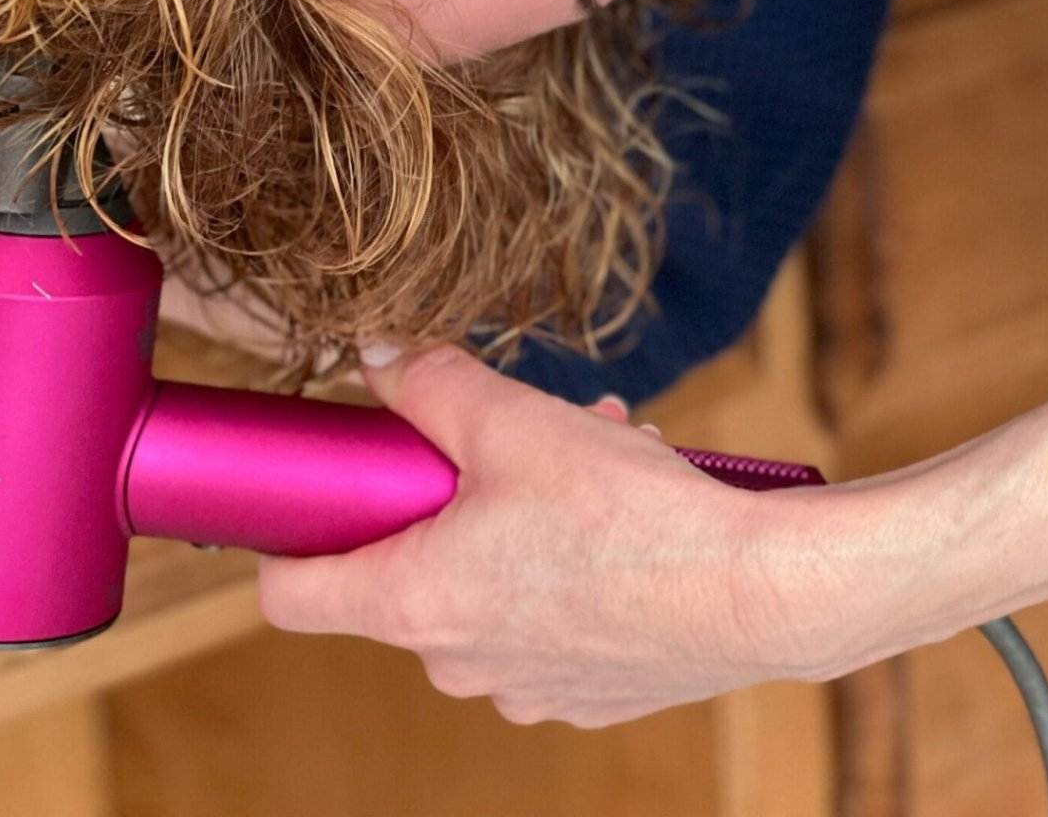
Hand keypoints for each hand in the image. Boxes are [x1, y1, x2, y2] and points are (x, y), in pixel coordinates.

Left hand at [257, 344, 838, 726]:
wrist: (757, 595)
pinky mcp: (585, 692)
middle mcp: (456, 663)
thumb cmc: (629, 514)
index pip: (291, 595)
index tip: (318, 484)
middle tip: (505, 432)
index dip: (290, 532)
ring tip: (593, 447)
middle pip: (404, 568)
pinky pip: (546, 616)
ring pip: (486, 581)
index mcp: (415, 604)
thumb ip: (428, 384)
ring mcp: (523, 689)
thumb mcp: (513, 421)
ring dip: (519, 511)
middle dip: (448, 489)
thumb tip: (371, 355)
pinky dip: (567, 560)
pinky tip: (624, 508)